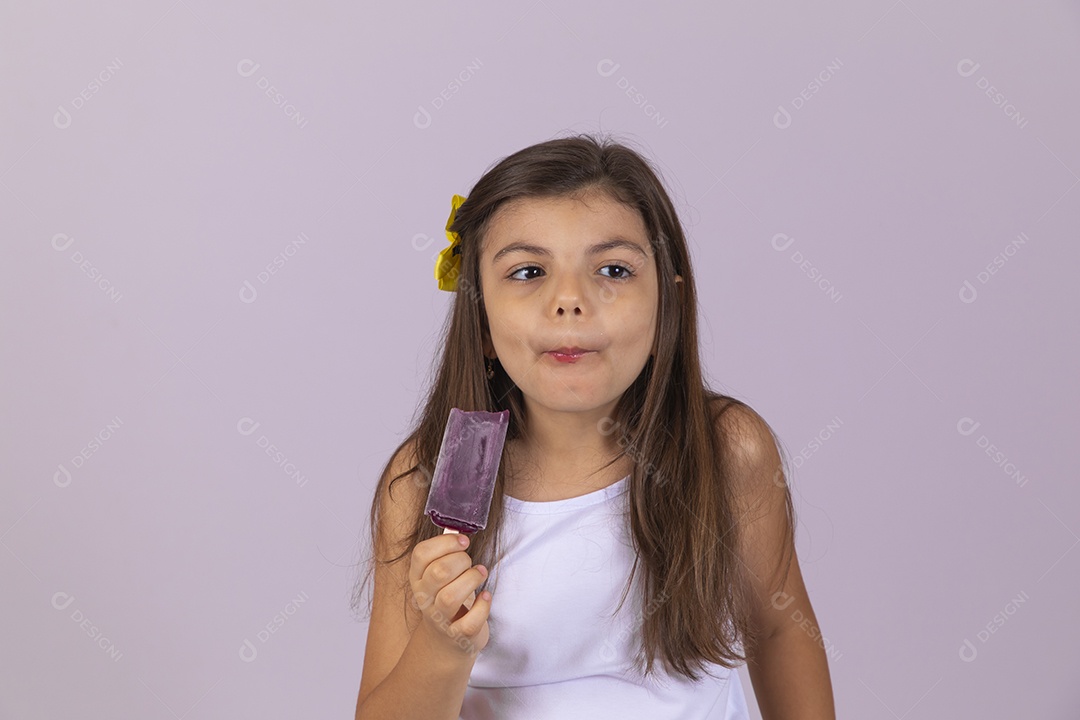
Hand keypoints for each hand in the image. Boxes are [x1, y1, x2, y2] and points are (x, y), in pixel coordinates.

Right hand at [408, 532, 491, 657]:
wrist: (447, 640)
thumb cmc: (447, 597)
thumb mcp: (439, 575)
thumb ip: (446, 554)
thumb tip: (460, 531)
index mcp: (417, 577)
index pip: (421, 554)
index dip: (445, 542)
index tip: (463, 541)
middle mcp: (425, 598)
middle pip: (438, 572)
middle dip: (461, 560)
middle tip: (470, 563)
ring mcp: (440, 618)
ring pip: (450, 597)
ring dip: (471, 579)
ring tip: (480, 573)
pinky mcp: (458, 635)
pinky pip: (469, 622)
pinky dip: (482, 606)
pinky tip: (485, 596)